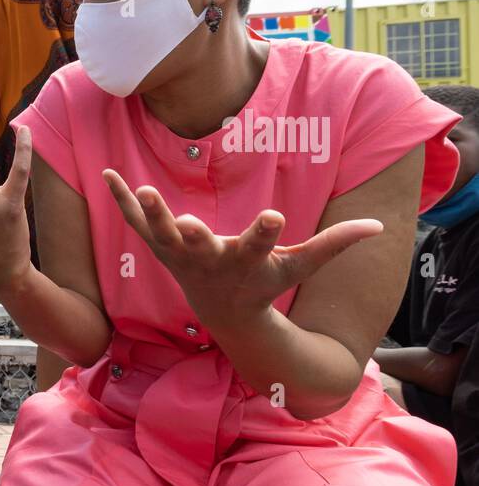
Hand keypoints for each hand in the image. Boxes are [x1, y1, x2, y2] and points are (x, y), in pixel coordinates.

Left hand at [102, 169, 383, 325]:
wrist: (222, 310)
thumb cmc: (264, 283)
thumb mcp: (299, 267)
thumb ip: (334, 246)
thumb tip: (379, 226)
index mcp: (246, 261)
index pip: (258, 246)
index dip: (266, 233)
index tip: (275, 218)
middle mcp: (209, 259)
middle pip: (198, 246)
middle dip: (193, 235)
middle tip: (187, 223)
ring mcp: (178, 254)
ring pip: (160, 233)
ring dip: (151, 213)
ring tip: (141, 189)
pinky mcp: (158, 245)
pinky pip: (135, 222)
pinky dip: (121, 201)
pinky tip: (107, 175)